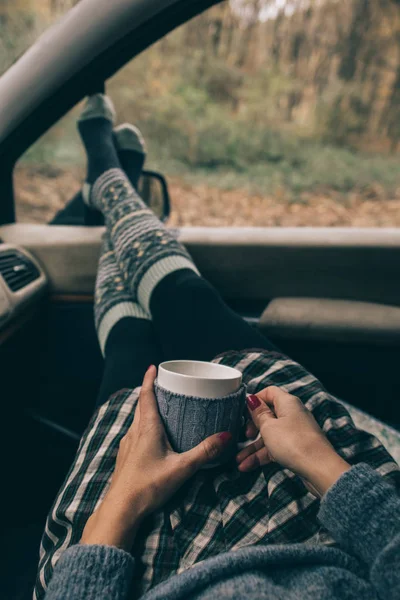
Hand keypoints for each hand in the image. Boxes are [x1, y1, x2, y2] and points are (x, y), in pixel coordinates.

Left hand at [81, 365, 232, 549]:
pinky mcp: (126, 456)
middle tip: (166, 385)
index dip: (149, 379)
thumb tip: (226, 436)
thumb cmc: (148, 486)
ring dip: (148, 409)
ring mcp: (128, 444)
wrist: (120, 509)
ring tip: (164, 407)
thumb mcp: (181, 468)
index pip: (146, 395)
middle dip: (152, 392)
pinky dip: (145, 425)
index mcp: (146, 428)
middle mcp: (134, 432)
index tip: (154, 367)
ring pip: (137, 419)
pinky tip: (155, 436)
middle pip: (141, 405)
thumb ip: (204, 452)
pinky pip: (135, 432)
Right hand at [236, 386, 349, 496]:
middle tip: (243, 436)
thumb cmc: (293, 443)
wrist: (319, 469)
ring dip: (253, 447)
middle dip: (252, 427)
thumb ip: (258, 413)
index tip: (243, 412)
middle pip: (267, 415)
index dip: (255, 400)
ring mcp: (294, 432)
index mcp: (287, 403)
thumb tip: (251, 400)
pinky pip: (275, 448)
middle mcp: (292, 414)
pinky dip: (262, 456)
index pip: (269, 392)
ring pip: (269, 435)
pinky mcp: (295, 448)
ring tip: (238, 460)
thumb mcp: (269, 427)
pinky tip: (247, 466)